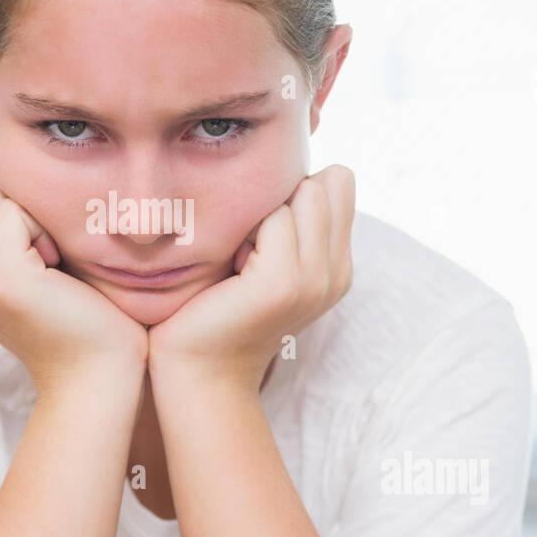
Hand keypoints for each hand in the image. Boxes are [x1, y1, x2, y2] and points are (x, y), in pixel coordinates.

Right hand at [0, 169, 148, 392]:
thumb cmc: (83, 318)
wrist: (98, 375)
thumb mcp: (37, 265)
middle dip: (24, 209)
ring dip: (38, 218)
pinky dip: (45, 227)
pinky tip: (60, 265)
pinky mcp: (0, 276)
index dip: (18, 208)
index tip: (48, 255)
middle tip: (54, 260)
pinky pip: (15, 211)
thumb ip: (11, 226)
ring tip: (56, 265)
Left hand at [147, 164, 355, 392]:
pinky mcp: (284, 284)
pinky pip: (274, 218)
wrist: (197, 372)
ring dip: (262, 214)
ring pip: (303, 193)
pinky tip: (231, 271)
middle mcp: (337, 273)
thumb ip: (289, 218)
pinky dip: (245, 232)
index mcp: (338, 266)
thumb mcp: (264, 258)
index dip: (297, 191)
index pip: (339, 181)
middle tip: (249, 248)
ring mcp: (315, 280)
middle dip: (281, 198)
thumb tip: (293, 165)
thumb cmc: (215, 307)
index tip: (265, 235)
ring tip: (240, 260)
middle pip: (326, 182)